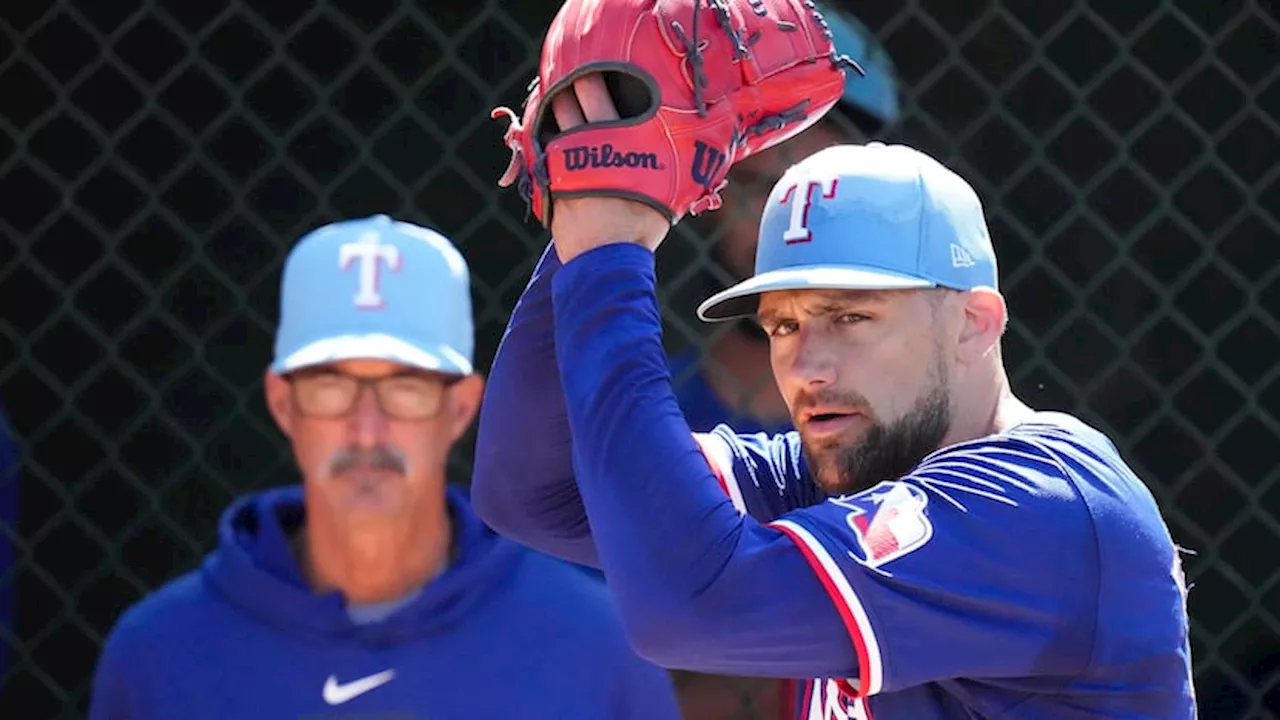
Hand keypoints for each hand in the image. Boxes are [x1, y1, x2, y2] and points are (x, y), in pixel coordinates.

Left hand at [544, 74, 669, 262]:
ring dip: (556, 104)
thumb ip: (677, 163)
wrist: (608, 256)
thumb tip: (706, 149)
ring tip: (561, 97)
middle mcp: (590, 140)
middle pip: (573, 96)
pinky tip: (550, 128)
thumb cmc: (641, 226)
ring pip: (554, 117)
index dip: (594, 74)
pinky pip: (544, 144)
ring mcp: (566, 157)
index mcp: (621, 138)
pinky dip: (546, 133)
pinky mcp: (550, 175)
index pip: (598, 91)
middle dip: (573, 81)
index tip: (597, 64)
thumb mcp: (671, 190)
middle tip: (575, 73)